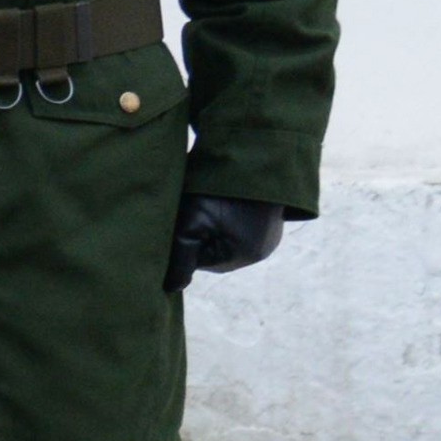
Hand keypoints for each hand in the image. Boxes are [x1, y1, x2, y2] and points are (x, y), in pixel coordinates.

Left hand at [166, 193, 284, 292]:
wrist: (256, 151)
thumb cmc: (220, 189)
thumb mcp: (192, 223)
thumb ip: (180, 258)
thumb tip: (171, 289)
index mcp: (244, 255)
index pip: (197, 259)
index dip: (182, 238)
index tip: (180, 216)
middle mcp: (261, 248)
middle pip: (212, 247)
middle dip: (197, 229)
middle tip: (192, 203)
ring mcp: (268, 231)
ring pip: (224, 233)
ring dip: (210, 218)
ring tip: (207, 196)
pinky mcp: (268, 214)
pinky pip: (239, 220)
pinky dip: (226, 210)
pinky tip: (221, 194)